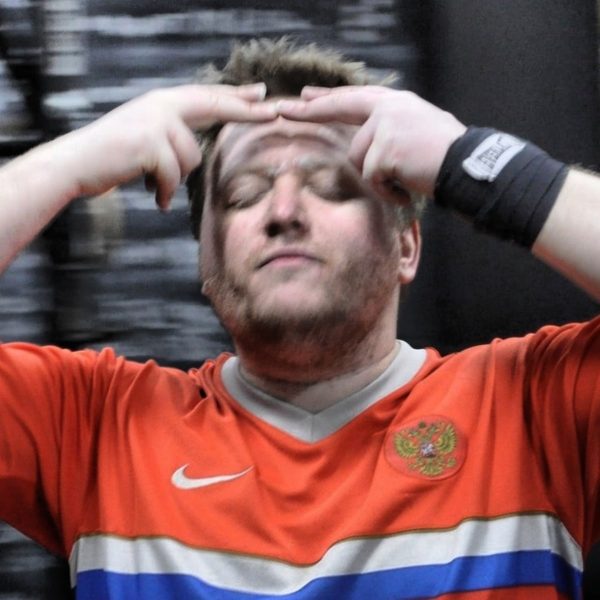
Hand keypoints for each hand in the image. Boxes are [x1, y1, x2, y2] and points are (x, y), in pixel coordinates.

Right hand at [67, 83, 276, 209]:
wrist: (76, 165)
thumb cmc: (112, 158)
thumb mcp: (146, 139)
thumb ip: (171, 136)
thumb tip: (195, 152)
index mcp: (162, 102)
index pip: (206, 97)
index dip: (235, 97)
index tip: (261, 94)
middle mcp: (161, 104)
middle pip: (213, 106)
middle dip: (246, 112)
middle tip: (275, 112)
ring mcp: (155, 121)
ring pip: (192, 159)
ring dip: (174, 178)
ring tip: (151, 181)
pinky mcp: (150, 143)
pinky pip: (174, 176)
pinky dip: (164, 192)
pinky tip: (155, 197)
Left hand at [276, 86, 465, 198]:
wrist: (465, 166)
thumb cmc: (443, 156)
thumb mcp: (417, 130)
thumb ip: (389, 128)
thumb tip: (366, 136)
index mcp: (395, 103)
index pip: (353, 98)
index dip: (328, 98)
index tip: (305, 96)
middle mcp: (388, 108)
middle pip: (340, 109)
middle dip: (308, 111)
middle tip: (280, 110)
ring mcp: (387, 125)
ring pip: (357, 158)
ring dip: (376, 177)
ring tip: (403, 179)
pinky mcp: (386, 149)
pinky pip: (371, 178)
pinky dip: (387, 191)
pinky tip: (405, 189)